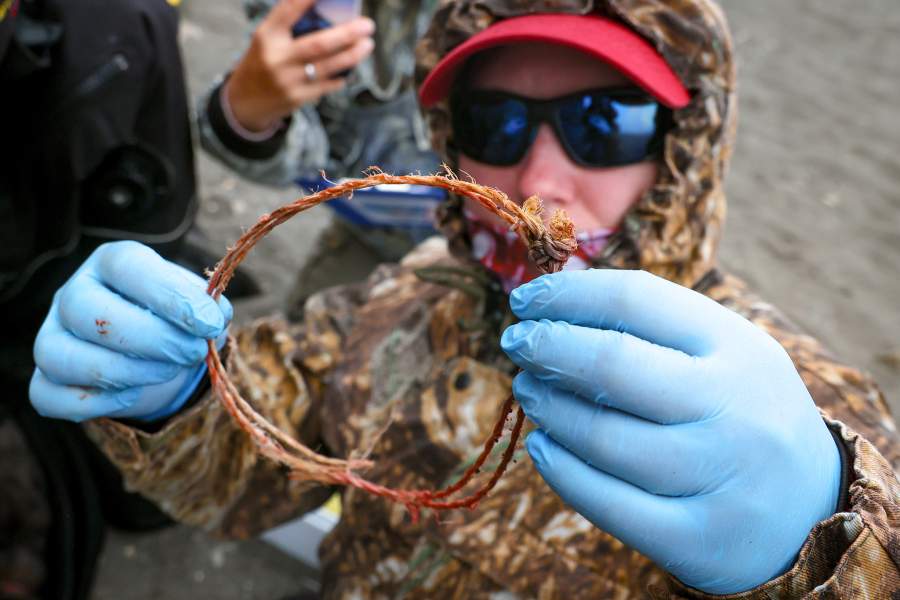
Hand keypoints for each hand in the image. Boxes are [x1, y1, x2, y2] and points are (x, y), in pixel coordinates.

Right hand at [30, 241, 231, 422]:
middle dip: (153, 339)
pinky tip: (132, 394)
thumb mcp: (197, 304)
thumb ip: (208, 307)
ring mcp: (52, 336)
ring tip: (169, 371)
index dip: (171, 296)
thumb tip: (216, 316)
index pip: (128, 266)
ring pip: (64, 356)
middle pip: (91, 313)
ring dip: (128, 372)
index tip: (210, 322)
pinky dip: (95, 402)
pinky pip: (49, 396)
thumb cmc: (174, 317)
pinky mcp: (44, 379)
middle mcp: (73, 294)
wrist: (154, 350)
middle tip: (192, 352)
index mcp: (112, 263)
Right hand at [226, 0, 374, 131]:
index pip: (289, 9)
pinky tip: (351, 67)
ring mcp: (288, 80)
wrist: (246, 101)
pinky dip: (343, 74)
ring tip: (367, 44)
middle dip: (347, 34)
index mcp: (267, 35)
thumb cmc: (264, 60)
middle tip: (368, 25)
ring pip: (328, 66)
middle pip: (319, 44)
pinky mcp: (298, 98)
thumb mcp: (268, 38)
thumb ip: (292, 25)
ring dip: (352, 55)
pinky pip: (328, 84)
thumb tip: (329, 8)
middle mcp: (277, 58)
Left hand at [501, 270, 840, 594]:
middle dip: (546, 347)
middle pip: (611, 365)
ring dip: (546, 407)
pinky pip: (606, 502)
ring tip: (528, 391)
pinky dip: (561, 470)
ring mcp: (717, 477)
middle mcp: (732, 409)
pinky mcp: (696, 539)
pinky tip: (542, 446)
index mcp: (738, 346)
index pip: (634, 298)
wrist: (811, 508)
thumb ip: (653, 326)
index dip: (566, 295)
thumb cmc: (742, 411)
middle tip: (515, 343)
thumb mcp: (724, 353)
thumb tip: (554, 302)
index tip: (524, 301)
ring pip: (601, 437)